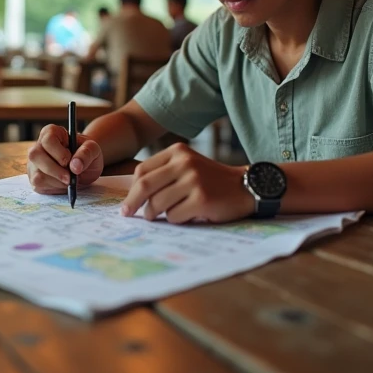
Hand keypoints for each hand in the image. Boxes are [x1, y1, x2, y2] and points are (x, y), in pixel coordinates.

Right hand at [27, 124, 103, 194]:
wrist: (83, 166)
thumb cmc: (85, 153)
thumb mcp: (93, 149)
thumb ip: (86, 154)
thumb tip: (75, 166)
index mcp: (51, 132)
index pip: (48, 140)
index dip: (58, 152)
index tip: (69, 160)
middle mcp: (38, 146)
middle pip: (36, 156)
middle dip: (55, 171)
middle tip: (70, 178)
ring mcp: (34, 163)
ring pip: (37, 174)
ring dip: (57, 182)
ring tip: (70, 180)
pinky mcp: (34, 178)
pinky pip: (39, 186)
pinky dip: (54, 188)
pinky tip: (63, 184)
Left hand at [120, 143, 252, 223]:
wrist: (245, 187)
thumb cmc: (211, 181)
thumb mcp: (187, 166)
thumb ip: (163, 174)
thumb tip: (133, 195)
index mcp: (177, 152)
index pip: (143, 171)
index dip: (132, 190)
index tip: (128, 204)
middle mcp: (184, 163)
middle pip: (145, 186)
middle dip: (133, 203)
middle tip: (128, 215)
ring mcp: (193, 180)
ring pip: (157, 204)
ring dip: (157, 215)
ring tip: (168, 214)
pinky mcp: (201, 199)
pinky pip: (174, 216)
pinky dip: (176, 220)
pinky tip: (188, 215)